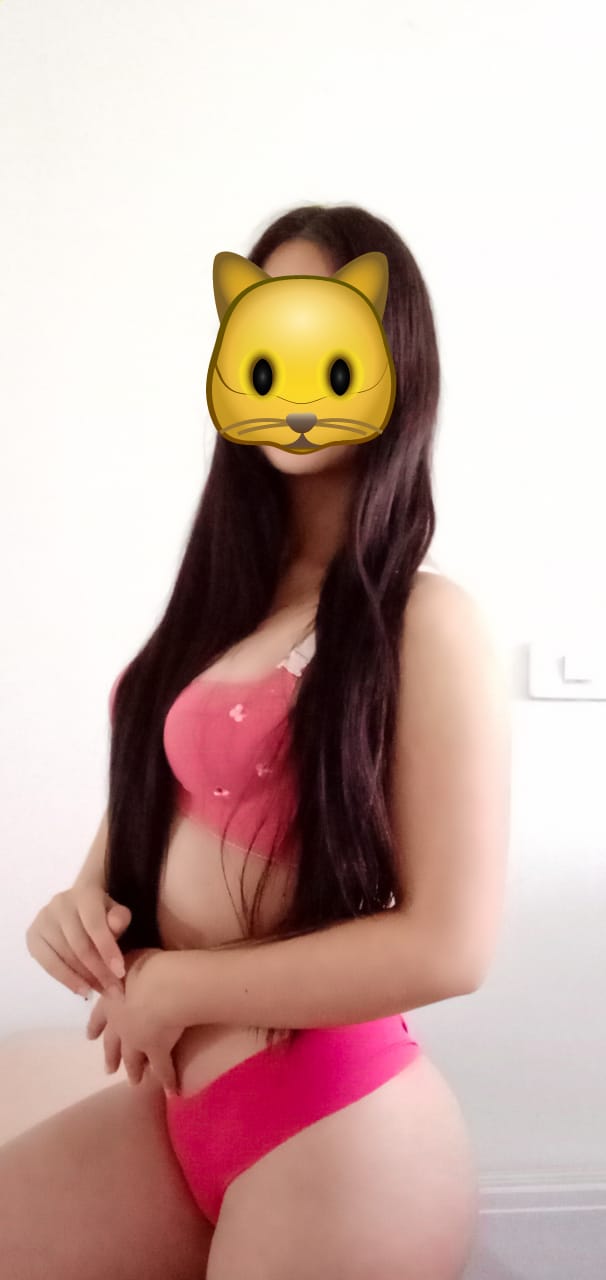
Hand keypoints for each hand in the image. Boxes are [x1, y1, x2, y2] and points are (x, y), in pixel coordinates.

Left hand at [86, 947, 184, 1094]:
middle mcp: (120, 1025)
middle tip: (109, 1069)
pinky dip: (167, 1080)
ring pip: (133, 1060)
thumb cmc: (146, 967)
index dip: (95, 1026)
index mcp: (110, 1001)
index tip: (90, 1037)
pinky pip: (163, 1069)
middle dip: (111, 1056)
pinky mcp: (158, 1051)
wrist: (162, 988)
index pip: (99, 1017)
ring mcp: (137, 1041)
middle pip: (113, 1044)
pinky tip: (172, 1090)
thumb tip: (117, 962)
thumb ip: (121, 963)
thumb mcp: (128, 958)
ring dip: (134, 1070)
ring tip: (135, 1081)